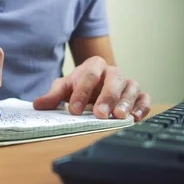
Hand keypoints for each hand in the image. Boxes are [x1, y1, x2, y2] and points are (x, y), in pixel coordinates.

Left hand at [33, 56, 150, 120]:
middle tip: (99, 114)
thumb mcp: (64, 88)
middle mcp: (113, 72)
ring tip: (119, 117)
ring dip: (126, 102)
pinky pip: (144, 98)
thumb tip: (38, 105)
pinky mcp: (138, 95)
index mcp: (94, 66)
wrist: (93, 85)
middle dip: (107, 97)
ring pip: (132, 88)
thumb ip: (53, 96)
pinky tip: (135, 118)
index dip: (81, 93)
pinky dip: (142, 107)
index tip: (74, 110)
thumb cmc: (79, 86)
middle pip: (114, 79)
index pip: (89, 76)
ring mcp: (127, 83)